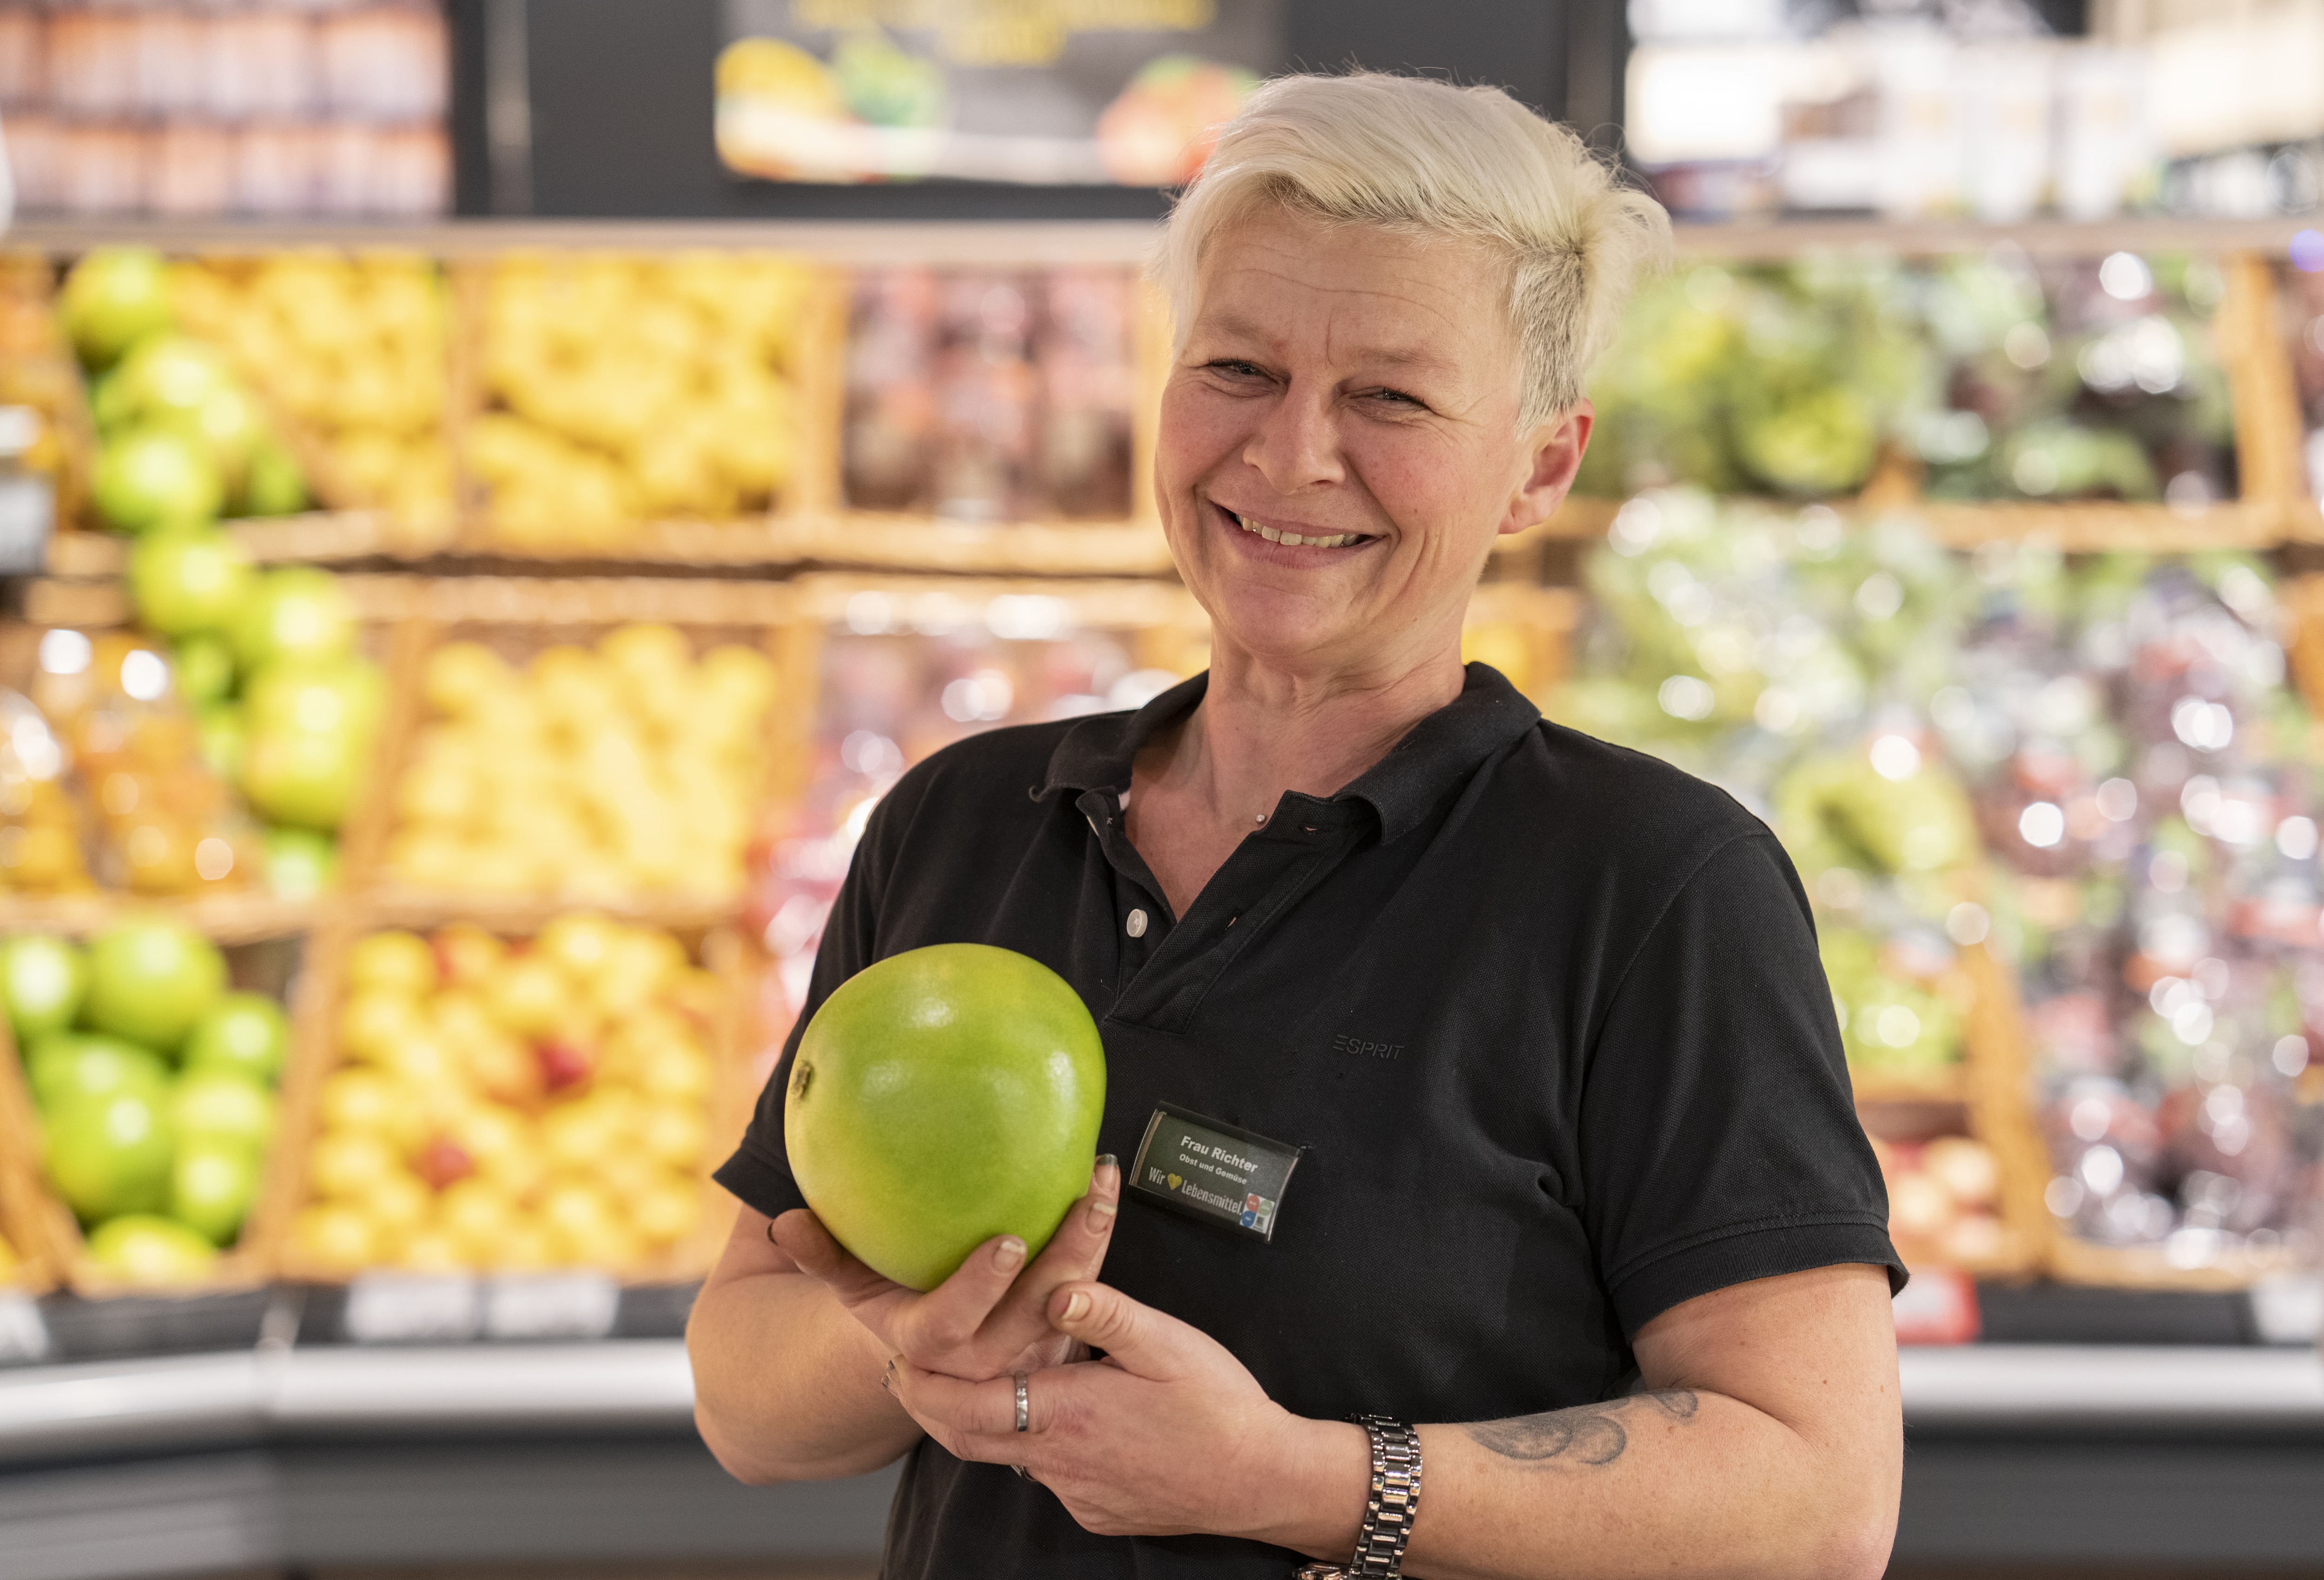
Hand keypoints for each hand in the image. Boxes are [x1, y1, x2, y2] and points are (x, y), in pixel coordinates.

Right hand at [770, 1156, 1120, 1382]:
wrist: (934, 1348)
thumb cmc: (890, 1298)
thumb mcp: (852, 1283)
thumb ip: (821, 1255)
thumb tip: (783, 1221)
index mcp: (926, 1345)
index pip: (953, 1327)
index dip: (980, 1289)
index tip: (1008, 1241)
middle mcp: (982, 1359)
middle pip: (1030, 1320)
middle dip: (1064, 1263)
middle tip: (1084, 1202)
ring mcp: (1028, 1350)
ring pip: (1072, 1308)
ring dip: (1092, 1245)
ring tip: (1100, 1182)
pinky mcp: (1062, 1335)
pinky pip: (1091, 1292)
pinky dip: (1098, 1242)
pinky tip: (1103, 1185)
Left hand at [891, 1279, 1367, 1551]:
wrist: (1261, 1479)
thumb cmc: (1219, 1406)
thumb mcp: (1167, 1342)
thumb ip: (1105, 1312)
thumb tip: (1055, 1288)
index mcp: (1068, 1412)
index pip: (964, 1407)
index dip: (921, 1384)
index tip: (896, 1354)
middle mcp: (1059, 1460)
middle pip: (965, 1438)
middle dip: (929, 1402)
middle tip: (907, 1367)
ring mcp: (1076, 1491)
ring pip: (1007, 1455)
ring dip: (982, 1420)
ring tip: (974, 1378)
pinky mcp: (1096, 1509)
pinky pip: (1046, 1474)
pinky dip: (1033, 1443)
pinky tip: (1054, 1413)